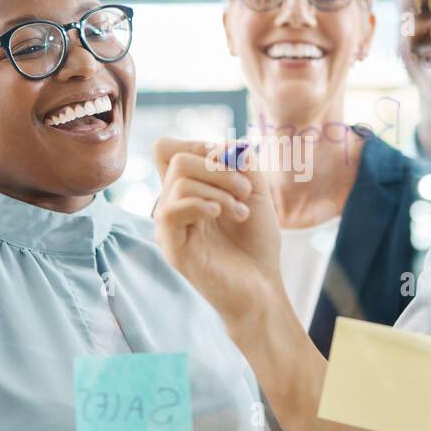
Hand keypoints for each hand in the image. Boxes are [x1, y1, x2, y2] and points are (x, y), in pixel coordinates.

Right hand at [152, 138, 282, 325]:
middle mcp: (173, 204)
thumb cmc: (257, 242)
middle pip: (175, 158)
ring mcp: (170, 226)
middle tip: (244, 191)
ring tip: (242, 212)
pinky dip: (201, 204)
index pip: (168, 150)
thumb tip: (223, 145)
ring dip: (219, 189)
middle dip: (217, 167)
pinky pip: (171, 210)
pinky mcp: (172, 247)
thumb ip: (242, 162)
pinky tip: (220, 215)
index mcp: (187, 190)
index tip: (232, 165)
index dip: (198, 145)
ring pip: (179, 181)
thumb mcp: (256, 191)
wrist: (262, 285)